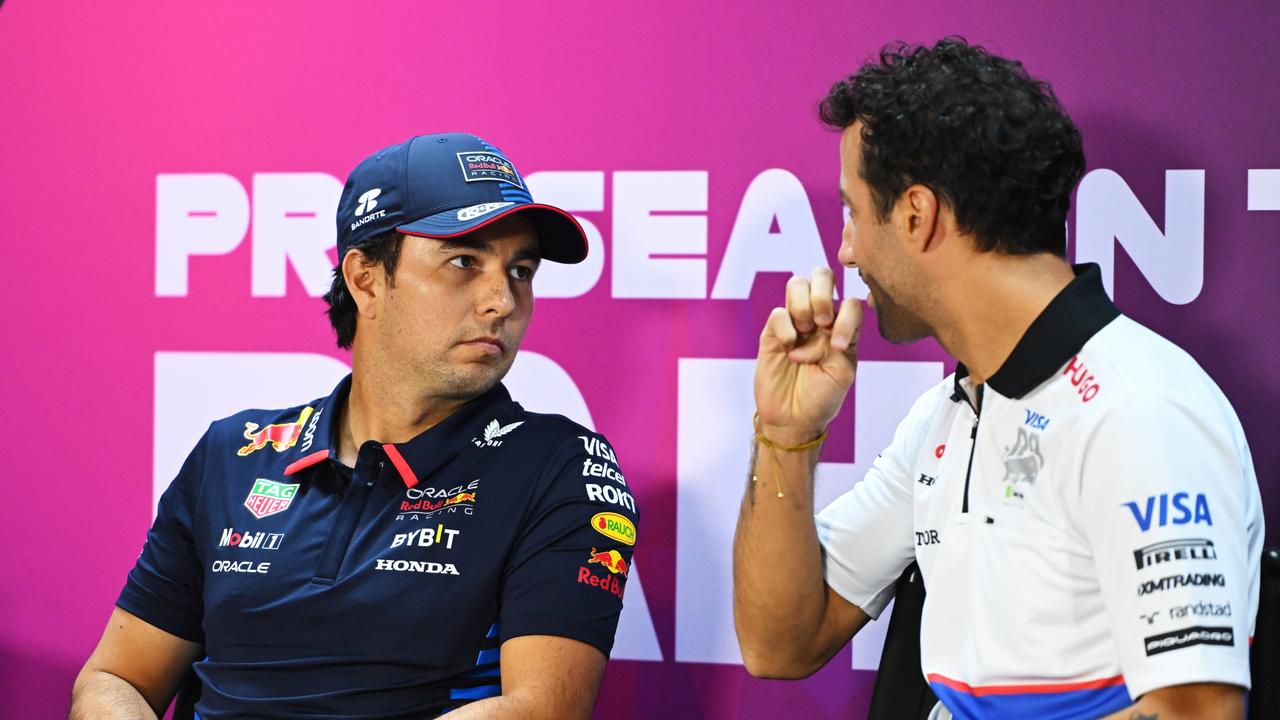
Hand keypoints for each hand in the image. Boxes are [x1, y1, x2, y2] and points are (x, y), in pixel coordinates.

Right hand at [754, 267, 862, 444]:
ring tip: (804, 332)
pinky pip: (778, 312)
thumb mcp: (843, 371)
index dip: (846, 316)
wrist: (794, 419)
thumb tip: (832, 317)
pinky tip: (788, 348)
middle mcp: (819, 319)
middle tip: (821, 323)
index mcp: (842, 327)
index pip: (850, 300)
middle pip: (822, 274)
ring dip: (803, 305)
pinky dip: (785, 327)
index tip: (839, 346)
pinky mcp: (772, 332)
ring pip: (797, 283)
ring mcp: (795, 323)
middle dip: (822, 294)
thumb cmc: (822, 397)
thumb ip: (846, 339)